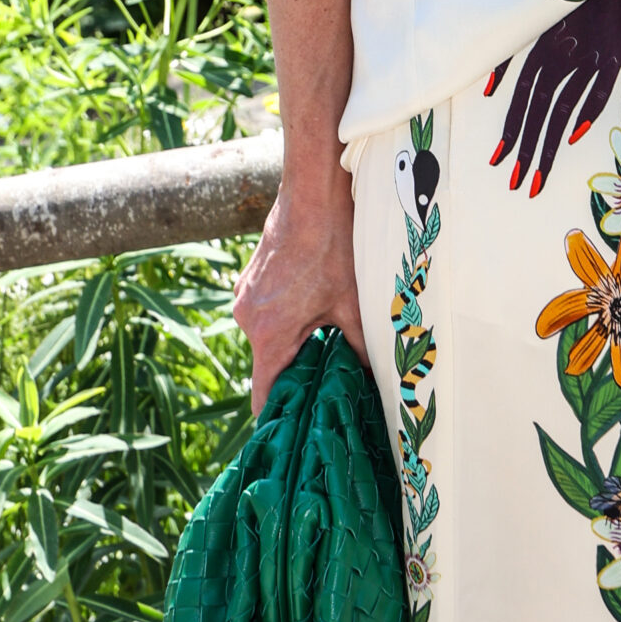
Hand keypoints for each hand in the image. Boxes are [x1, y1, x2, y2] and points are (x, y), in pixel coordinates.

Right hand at [233, 174, 367, 413]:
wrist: (313, 190)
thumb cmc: (334, 244)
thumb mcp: (354, 301)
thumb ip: (361, 346)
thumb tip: (376, 379)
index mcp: (268, 331)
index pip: (263, 394)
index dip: (280, 416)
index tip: (296, 431)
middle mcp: (246, 317)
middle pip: (268, 364)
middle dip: (296, 376)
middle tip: (327, 386)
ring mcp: (244, 295)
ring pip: (268, 337)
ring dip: (294, 343)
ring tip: (327, 344)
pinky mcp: (251, 278)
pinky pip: (266, 312)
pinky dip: (287, 318)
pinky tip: (316, 309)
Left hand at [486, 0, 620, 198]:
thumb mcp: (539, 20)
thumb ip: (511, 52)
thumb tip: (484, 90)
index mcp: (541, 46)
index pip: (521, 98)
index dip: (510, 129)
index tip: (499, 161)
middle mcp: (560, 53)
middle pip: (540, 110)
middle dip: (526, 149)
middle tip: (517, 183)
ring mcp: (588, 55)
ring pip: (566, 108)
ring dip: (550, 145)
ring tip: (540, 177)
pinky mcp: (614, 54)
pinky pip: (600, 88)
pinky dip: (588, 111)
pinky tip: (574, 137)